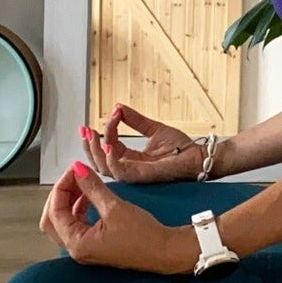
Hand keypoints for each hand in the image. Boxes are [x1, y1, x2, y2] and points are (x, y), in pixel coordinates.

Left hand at [38, 160, 192, 273]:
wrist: (164, 251)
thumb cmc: (142, 235)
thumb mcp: (115, 207)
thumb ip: (92, 187)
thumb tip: (77, 169)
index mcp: (77, 243)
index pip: (55, 211)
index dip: (62, 187)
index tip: (75, 170)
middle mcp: (76, 249)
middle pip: (52, 219)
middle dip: (60, 195)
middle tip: (74, 176)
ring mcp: (85, 248)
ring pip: (64, 221)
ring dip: (69, 200)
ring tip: (83, 182)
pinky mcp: (94, 244)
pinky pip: (77, 224)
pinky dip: (78, 208)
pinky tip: (90, 196)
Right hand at [83, 104, 206, 184]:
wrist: (197, 155)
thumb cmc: (179, 147)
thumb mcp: (153, 128)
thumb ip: (135, 120)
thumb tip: (118, 107)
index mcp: (130, 158)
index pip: (107, 147)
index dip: (104, 132)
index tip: (112, 113)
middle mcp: (129, 167)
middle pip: (98, 161)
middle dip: (88, 145)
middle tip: (85, 130)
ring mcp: (134, 173)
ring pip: (104, 168)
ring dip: (95, 151)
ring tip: (93, 135)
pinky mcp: (142, 176)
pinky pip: (120, 172)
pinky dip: (111, 160)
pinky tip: (108, 146)